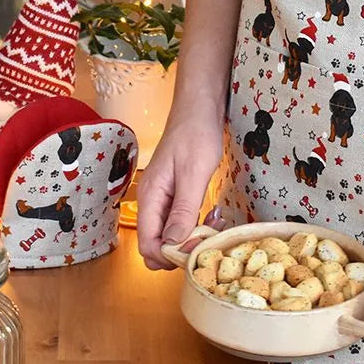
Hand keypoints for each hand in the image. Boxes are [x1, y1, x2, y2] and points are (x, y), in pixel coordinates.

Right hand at [137, 109, 224, 269]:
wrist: (200, 107)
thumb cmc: (196, 134)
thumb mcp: (193, 174)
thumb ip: (182, 211)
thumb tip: (172, 244)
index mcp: (150, 196)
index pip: (147, 244)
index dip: (168, 256)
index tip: (195, 253)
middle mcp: (152, 201)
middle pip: (157, 244)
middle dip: (182, 249)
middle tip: (209, 238)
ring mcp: (164, 199)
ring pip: (171, 235)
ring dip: (193, 238)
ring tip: (216, 224)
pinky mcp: (176, 195)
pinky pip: (181, 222)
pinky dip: (197, 225)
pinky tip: (214, 216)